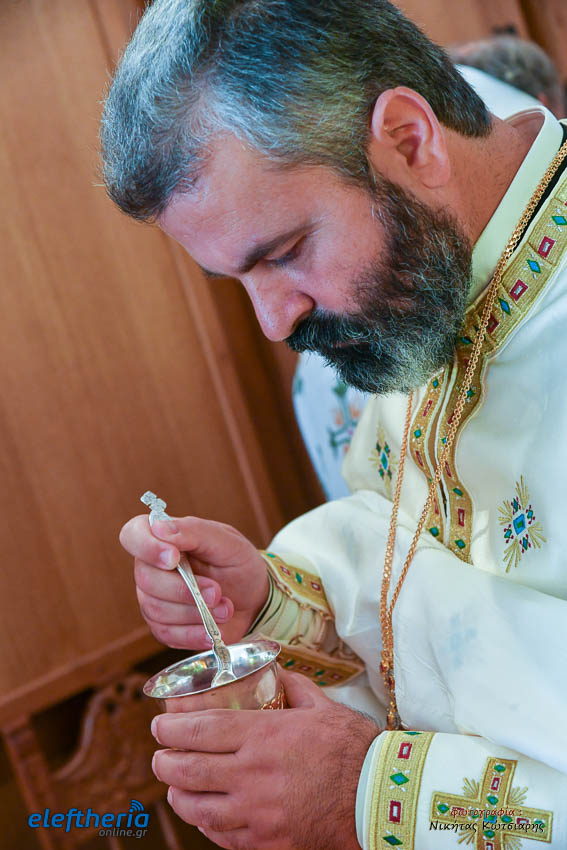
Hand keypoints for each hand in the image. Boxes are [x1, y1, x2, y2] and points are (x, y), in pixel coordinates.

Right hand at [119, 515, 269, 650]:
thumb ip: (194, 531)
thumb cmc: (237, 563)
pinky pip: (167, 634)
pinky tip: (212, 630)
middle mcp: (152, 568)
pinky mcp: (163, 628)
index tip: (174, 558)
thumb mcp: (226, 541)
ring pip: (156, 609)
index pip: (133, 535)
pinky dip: (194, 634)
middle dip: (184, 589)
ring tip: (225, 608)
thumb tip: (160, 527)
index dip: (147, 546)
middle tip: (217, 591)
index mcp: (163, 539)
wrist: (254, 598)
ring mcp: (154, 599)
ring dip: (196, 612)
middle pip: (145, 579)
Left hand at [151, 667, 379, 849]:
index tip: (159, 724)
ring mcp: (256, 812)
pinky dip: (206, 823)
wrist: (377, 796)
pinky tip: (205, 813)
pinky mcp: (265, 841)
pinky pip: (221, 836)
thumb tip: (277, 672)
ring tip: (175, 784)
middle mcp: (252, 774)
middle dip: (164, 761)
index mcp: (263, 735)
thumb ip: (292, 687)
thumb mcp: (320, 706)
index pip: (201, 730)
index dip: (171, 727)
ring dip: (178, 794)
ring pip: (197, 807)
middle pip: (188, 769)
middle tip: (160, 755)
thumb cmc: (351, 747)